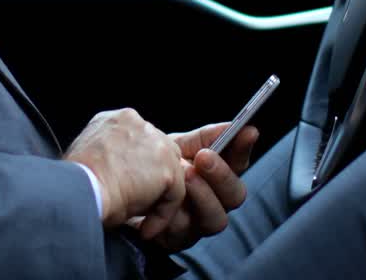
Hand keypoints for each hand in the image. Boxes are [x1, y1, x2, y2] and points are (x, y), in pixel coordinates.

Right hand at [63, 109, 185, 228]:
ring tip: (143, 219)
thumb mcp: (87, 157)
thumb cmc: (74, 180)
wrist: (80, 189)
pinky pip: (174, 195)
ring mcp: (155, 143)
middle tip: (139, 204)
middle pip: (158, 151)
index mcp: (116, 119)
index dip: (136, 166)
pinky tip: (146, 229)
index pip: (137, 141)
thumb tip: (112, 174)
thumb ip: (106, 156)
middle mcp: (137, 123)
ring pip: (169, 172)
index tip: (126, 188)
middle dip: (152, 178)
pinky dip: (162, 215)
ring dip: (158, 196)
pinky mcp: (167, 167)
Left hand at [130, 123, 259, 250]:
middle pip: (236, 195)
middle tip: (204, 157)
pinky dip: (173, 215)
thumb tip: (234, 125)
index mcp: (215, 176)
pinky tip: (160, 201)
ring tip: (184, 176)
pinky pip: (184, 232)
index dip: (244, 148)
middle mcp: (213, 202)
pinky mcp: (177, 241)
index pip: (238, 163)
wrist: (118, 187)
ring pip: (216, 219)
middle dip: (222, 175)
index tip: (247, 131)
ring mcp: (197, 224)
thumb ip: (203, 139)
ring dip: (202, 196)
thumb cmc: (149, 167)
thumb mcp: (174, 148)